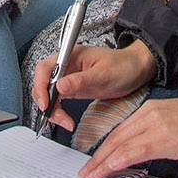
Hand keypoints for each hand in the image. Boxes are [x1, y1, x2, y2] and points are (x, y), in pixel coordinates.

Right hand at [29, 42, 156, 130]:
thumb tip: (60, 86)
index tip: (45, 103)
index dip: (40, 86)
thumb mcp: (103, 74)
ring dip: (52, 110)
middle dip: (45, 102)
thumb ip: (80, 81)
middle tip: (54, 117)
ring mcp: (69, 77)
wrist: (136, 70)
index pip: (46, 68)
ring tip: (65, 122)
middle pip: (44, 82)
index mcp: (71, 55)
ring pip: (49, 94)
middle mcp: (67, 65)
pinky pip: (58, 100)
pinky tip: (66, 120)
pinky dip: (58, 111)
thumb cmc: (123, 66)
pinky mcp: (73, 88)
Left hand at [78, 97, 177, 177]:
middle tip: (85, 171)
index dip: (104, 147)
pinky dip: (119, 161)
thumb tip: (141, 153)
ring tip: (90, 176)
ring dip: (102, 162)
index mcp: (150, 110)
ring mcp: (156, 126)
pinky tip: (109, 169)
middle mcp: (149, 115)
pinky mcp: (165, 138)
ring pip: (120, 144)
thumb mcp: (175, 124)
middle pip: (115, 137)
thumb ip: (156, 134)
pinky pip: (135, 151)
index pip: (119, 131)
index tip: (94, 160)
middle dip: (97, 156)